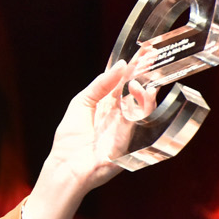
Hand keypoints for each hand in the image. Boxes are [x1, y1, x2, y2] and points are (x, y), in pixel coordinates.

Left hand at [24, 51, 157, 218]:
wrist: (66, 167)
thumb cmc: (70, 138)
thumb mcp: (81, 103)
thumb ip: (99, 85)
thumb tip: (120, 66)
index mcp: (108, 104)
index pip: (125, 82)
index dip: (135, 67)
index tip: (144, 52)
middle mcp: (121, 114)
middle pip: (137, 90)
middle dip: (145, 74)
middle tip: (151, 58)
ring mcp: (128, 127)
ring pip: (144, 105)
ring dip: (144, 90)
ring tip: (138, 80)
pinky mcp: (132, 140)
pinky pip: (141, 121)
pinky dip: (141, 107)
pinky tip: (139, 95)